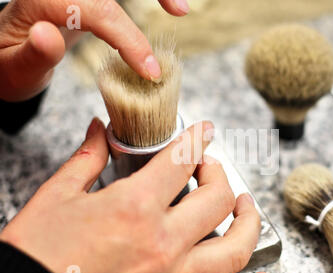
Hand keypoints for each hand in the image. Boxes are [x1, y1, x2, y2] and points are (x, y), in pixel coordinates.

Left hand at [0, 0, 189, 100]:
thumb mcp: (13, 70)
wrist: (6, 52)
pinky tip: (167, 5)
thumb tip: (49, 34)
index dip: (129, 38)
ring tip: (180, 8)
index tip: (149, 71)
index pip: (97, 10)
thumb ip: (32, 55)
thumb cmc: (9, 64)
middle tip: (180, 10)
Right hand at [0, 118, 268, 272]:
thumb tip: (100, 130)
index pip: (182, 159)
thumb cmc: (35, 255)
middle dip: (218, 173)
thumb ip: (87, 159)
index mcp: (133, 208)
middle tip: (209, 167)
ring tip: (245, 206)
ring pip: (235, 248)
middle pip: (217, 198)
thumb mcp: (56, 197)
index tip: (205, 132)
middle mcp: (160, 244)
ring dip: (248, 221)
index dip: (198, 138)